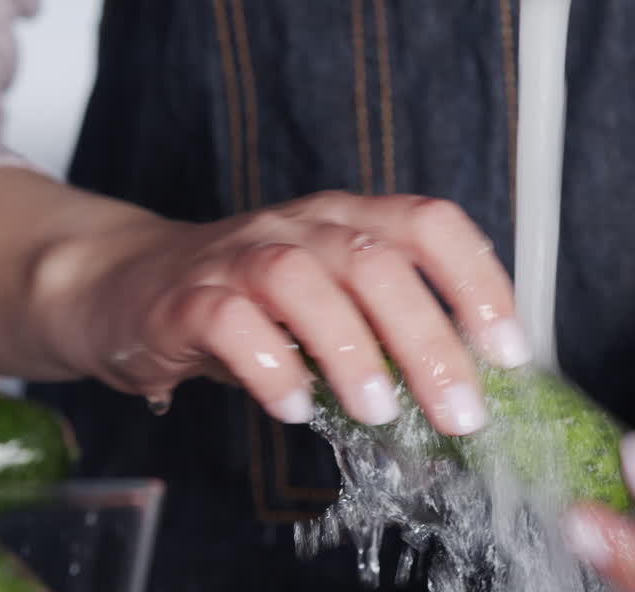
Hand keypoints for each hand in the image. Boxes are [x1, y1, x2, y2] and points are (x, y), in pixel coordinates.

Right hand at [22, 190, 530, 435]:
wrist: (124, 285)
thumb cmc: (243, 304)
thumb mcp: (325, 307)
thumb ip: (382, 340)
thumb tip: (460, 405)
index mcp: (345, 221)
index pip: (428, 223)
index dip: (477, 281)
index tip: (510, 352)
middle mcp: (298, 227)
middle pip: (376, 262)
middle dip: (430, 341)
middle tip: (461, 413)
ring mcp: (238, 256)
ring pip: (303, 280)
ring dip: (352, 350)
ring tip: (379, 413)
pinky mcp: (186, 297)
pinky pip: (230, 321)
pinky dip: (269, 366)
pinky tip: (292, 406)